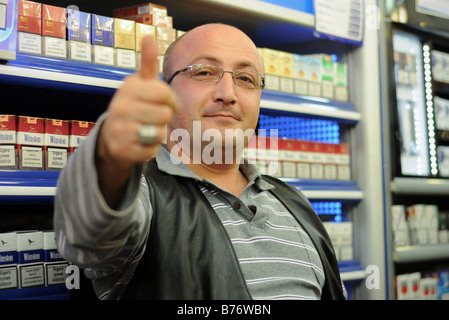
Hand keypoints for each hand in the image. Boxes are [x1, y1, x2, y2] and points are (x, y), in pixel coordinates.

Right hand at [97, 35, 177, 169]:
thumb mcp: (140, 83)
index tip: (162, 102)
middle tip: (152, 117)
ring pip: (160, 134)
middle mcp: (120, 107)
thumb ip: (147, 62)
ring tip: (145, 129)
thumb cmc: (134, 106)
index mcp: (128, 88)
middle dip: (164, 118)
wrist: (112, 136)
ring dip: (158, 134)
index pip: (165, 92)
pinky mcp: (123, 150)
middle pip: (166, 114)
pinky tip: (140, 142)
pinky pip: (152, 151)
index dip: (170, 99)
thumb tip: (149, 36)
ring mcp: (120, 130)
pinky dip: (151, 149)